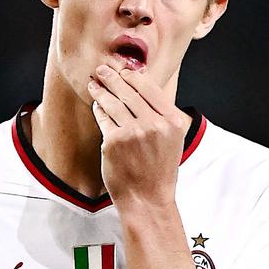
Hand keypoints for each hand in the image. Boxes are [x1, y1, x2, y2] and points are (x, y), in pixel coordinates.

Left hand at [87, 64, 186, 208]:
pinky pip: (104, 118)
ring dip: (101, 90)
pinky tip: (96, 105)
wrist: (147, 199)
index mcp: (174, 121)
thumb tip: (142, 87)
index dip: (133, 76)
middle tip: (102, 70)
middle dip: (113, 78)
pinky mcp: (114, 141)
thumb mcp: (171, 140)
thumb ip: (161, 115)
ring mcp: (133, 132)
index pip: (150, 88)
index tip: (123, 70)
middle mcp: (155, 124)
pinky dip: (99, 110)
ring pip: (113, 103)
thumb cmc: (158, 170)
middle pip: (129, 92)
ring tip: (94, 84)